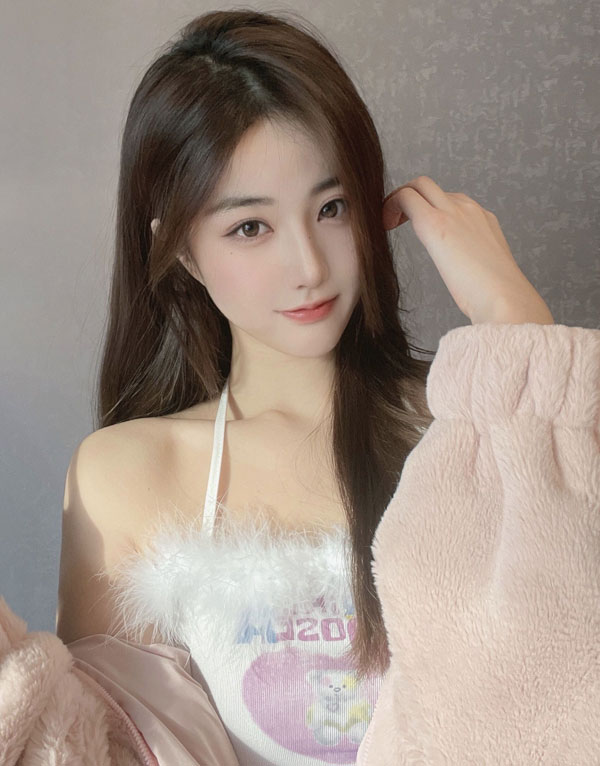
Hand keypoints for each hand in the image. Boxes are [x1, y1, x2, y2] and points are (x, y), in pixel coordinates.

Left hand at [382, 176, 553, 324]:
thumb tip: (464, 273)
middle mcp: (469, 209)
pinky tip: (385, 226)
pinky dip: (391, 206)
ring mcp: (454, 211)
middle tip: (395, 220)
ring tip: (388, 223)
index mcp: (483, 221)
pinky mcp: (436, 222)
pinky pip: (407, 197)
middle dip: (410, 197)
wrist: (504, 297)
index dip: (429, 209)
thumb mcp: (486, 271)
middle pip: (432, 187)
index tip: (416, 227)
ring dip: (399, 200)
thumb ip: (473, 263)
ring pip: (420, 185)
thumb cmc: (496, 295)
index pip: (450, 201)